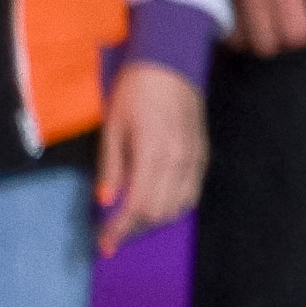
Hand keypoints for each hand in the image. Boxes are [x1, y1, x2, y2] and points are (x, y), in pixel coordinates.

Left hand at [94, 60, 208, 254]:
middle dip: (133, 228)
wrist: (170, 62)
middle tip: (111, 231)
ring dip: (153, 220)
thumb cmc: (135, 91)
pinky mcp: (202, 153)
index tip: (103, 243)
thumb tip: (106, 200)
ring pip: (178, 207)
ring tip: (131, 218)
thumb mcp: (113, 127)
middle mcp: (179, 160)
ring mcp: (195, 157)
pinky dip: (173, 205)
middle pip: (158, 213)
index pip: (138, 206)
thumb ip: (111, 167)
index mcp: (154, 152)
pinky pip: (192, 193)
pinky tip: (156, 202)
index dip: (119, 229)